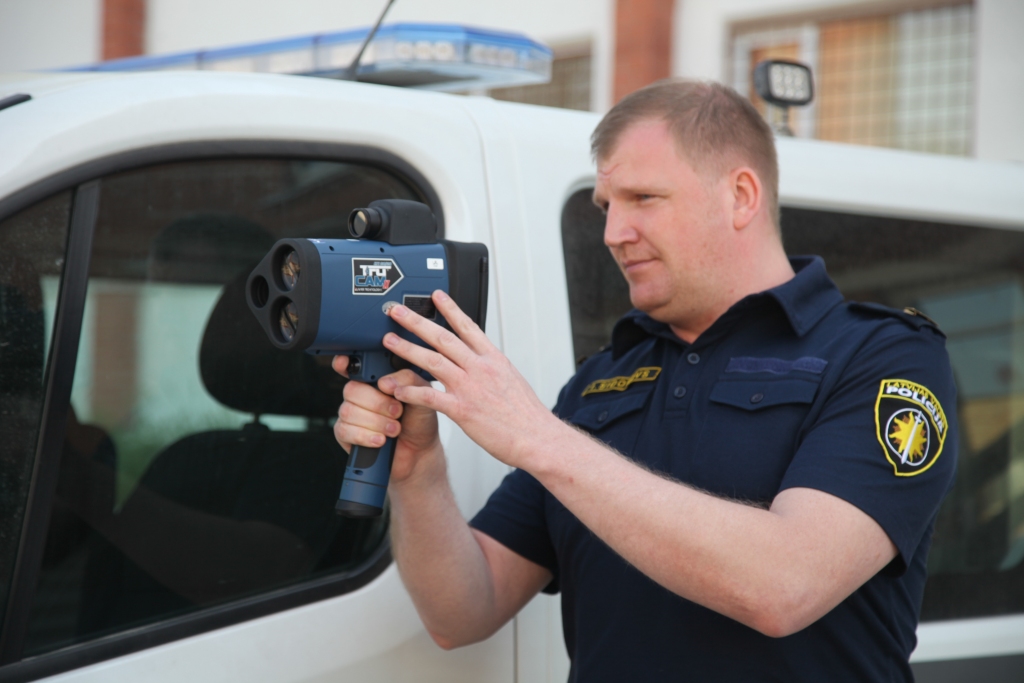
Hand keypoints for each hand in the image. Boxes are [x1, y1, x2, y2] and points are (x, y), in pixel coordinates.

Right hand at [331, 357, 442, 482]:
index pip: (353, 366)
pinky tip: (380, 440)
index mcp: (376, 380)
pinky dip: (366, 436)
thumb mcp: (423, 394)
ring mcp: (351, 414)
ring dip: (376, 422)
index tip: (346, 362)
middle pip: (352, 390)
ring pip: (349, 411)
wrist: (420, 452)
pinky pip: (345, 431)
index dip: (345, 363)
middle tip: (398, 412)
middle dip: (378, 403)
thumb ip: (408, 380)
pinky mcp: (346, 434)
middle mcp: (360, 395)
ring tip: (395, 429)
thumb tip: (383, 382)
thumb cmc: (420, 420)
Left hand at [381, 290, 558, 468]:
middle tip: (397, 311)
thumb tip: (482, 362)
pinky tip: (397, 387)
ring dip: (408, 348)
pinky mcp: (462, 410)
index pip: (468, 326)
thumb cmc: (527, 416)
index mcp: (494, 359)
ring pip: (433, 361)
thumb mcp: (512, 381)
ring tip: (389, 340)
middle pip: (443, 338)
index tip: (436, 296)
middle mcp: (481, 368)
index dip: (450, 309)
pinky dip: (411, 390)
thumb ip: (493, 369)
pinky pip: (430, 396)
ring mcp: (471, 387)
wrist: (538, 438)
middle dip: (417, 322)